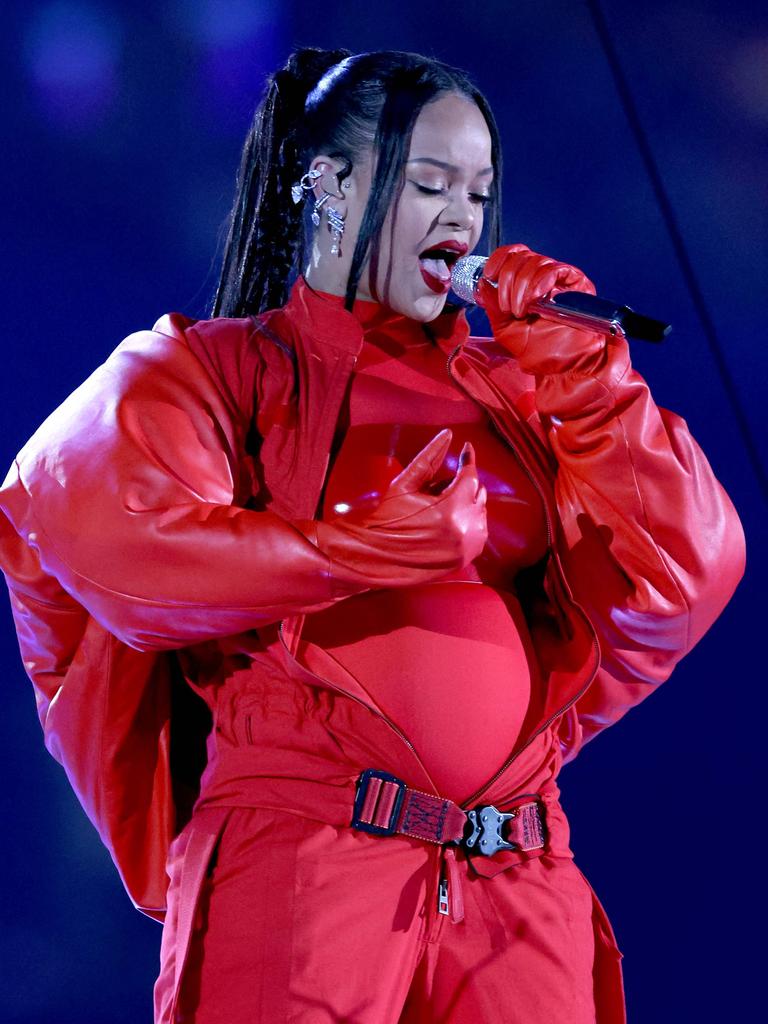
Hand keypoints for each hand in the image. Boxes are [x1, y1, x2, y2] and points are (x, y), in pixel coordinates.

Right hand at [294, 429, 487, 591]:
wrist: (377, 557)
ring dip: (466, 504)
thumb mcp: (405, 484)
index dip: (468, 459)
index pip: (470, 476)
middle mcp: (464, 529)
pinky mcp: (465, 559)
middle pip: (478, 494)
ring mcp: (467, 547)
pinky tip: (447, 522)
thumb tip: (448, 434)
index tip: (466, 448)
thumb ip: (430, 457)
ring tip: (439, 507)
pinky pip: (478, 533)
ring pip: (480, 513)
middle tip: (439, 488)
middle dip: (463, 485)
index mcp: (450, 509)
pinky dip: (468, 523)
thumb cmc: (387, 518)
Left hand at [478, 244, 606, 374]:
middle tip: (509, 308)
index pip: (512, 256)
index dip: (498, 259)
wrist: (568, 366)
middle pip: (521, 257)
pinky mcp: (576, 283)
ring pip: (535, 262)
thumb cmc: (541, 352)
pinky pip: (555, 269)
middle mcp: (541, 278)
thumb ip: (493, 308)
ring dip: (522, 287)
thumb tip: (483, 283)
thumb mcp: (506, 331)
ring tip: (522, 312)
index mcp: (524, 285)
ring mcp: (559, 279)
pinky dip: (540, 282)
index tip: (489, 275)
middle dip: (508, 281)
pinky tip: (537, 300)